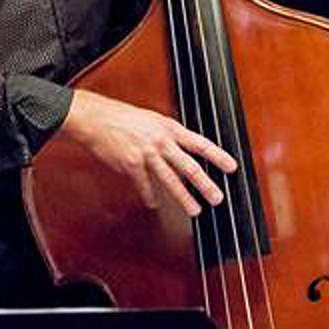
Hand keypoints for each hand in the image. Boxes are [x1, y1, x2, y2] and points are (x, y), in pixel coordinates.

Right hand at [56, 89, 237, 216]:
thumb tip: (184, 150)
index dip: (218, 156)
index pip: (201, 144)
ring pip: (170, 180)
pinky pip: (144, 184)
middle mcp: (161, 141)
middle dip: (205, 184)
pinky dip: (150, 195)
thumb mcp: (154, 120)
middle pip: (189, 166)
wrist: (95, 117)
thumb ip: (170, 136)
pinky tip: (155, 204)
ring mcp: (146, 154)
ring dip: (183, 197)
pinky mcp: (130, 164)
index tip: (232, 167)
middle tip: (218, 198)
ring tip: (195, 210)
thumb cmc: (124, 117)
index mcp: (170, 128)